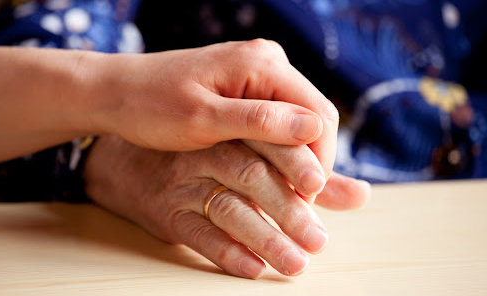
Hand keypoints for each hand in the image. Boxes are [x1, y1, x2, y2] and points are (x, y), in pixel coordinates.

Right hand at [84, 136, 368, 278]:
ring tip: (295, 264)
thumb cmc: (203, 155)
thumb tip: (360, 194)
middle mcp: (206, 153)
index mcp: (231, 130)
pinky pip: (196, 234)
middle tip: (318, 239)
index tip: (323, 189)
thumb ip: (303, 174)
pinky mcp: (166, 212)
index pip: (269, 142)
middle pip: (251, 176)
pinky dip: (225, 251)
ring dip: (263, 237)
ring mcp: (183, 183)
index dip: (297, 163)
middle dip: (287, 208)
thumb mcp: (248, 151)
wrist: (129, 162)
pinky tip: (252, 267)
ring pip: (227, 207)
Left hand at [85, 39, 337, 178]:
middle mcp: (267, 61)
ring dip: (296, 157)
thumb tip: (315, 129)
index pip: (318, 115)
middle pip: (313, 117)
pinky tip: (272, 174)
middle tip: (300, 205)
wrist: (115, 91)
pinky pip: (276, 118)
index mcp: (262, 63)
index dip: (319, 160)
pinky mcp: (245, 86)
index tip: (306, 199)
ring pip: (296, 120)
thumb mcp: (203, 119)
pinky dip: (278, 148)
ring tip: (287, 195)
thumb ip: (260, 122)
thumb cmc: (150, 104)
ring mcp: (256, 73)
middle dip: (311, 161)